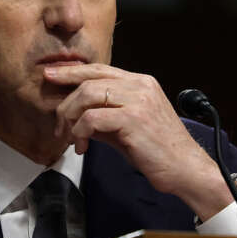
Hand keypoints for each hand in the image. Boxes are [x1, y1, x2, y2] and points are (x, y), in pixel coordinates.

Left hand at [43, 63, 232, 220]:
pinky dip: (80, 132)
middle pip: (90, 80)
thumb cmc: (158, 151)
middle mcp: (140, 85)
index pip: (100, 69)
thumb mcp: (128, 128)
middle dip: (65, 100)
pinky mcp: (133, 119)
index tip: (51, 75)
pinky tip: (82, 146)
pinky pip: (92, 118)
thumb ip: (105, 116)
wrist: (185, 169)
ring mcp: (138, 100)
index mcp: (141, 83)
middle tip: (57, 123)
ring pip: (88, 95)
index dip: (73, 71)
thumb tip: (77, 117)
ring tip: (69, 138)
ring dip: (71, 118)